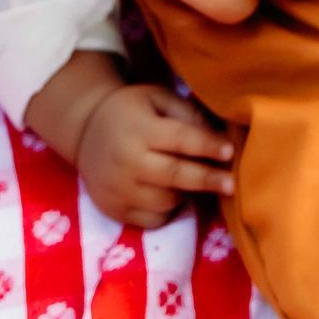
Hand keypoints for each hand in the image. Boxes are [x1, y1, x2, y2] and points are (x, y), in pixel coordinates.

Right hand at [74, 82, 235, 231]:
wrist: (85, 131)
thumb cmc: (131, 110)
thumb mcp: (156, 98)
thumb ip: (186, 113)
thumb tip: (217, 133)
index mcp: (140, 130)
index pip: (180, 140)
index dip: (207, 146)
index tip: (231, 152)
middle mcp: (128, 162)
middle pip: (175, 175)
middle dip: (208, 180)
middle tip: (233, 185)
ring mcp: (119, 190)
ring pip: (166, 201)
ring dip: (187, 194)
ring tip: (195, 180)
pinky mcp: (115, 211)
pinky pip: (152, 220)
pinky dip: (168, 211)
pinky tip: (171, 195)